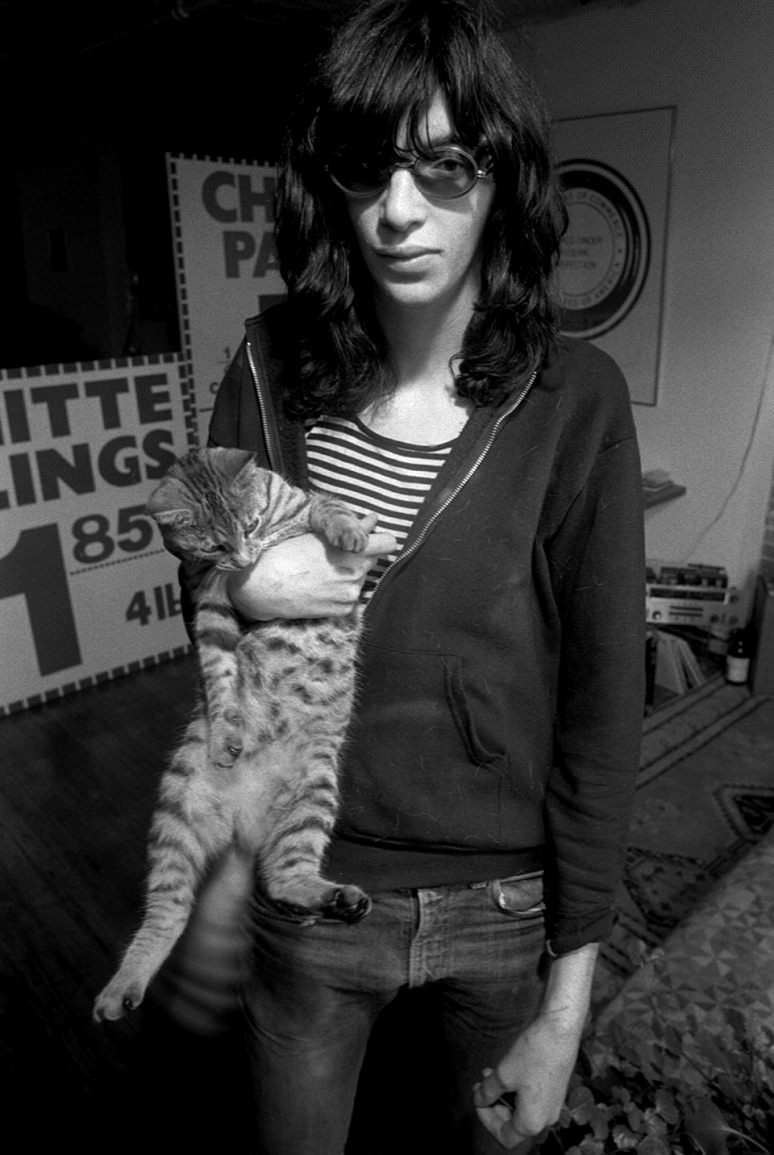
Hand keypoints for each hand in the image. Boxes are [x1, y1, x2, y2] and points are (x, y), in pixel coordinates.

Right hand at [228, 512, 396, 619]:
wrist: (264, 585)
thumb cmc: (286, 552)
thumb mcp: (318, 534)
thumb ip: (351, 527)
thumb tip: (373, 519)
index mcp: (353, 549)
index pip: (387, 543)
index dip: (379, 540)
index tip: (371, 540)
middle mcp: (357, 572)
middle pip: (371, 561)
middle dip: (359, 557)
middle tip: (334, 555)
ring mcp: (351, 593)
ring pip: (359, 580)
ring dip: (348, 575)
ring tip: (321, 572)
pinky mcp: (343, 610)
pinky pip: (349, 598)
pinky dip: (339, 593)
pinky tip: (320, 587)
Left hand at [473, 1011, 583, 1148]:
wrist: (559, 1032)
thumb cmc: (533, 1054)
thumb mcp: (503, 1074)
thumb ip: (487, 1092)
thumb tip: (479, 1099)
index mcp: (532, 1122)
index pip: (504, 1136)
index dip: (486, 1120)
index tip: (478, 1099)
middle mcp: (546, 1119)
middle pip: (513, 1125)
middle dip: (494, 1106)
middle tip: (481, 1086)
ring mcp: (553, 1106)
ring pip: (521, 1110)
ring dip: (503, 1095)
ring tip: (490, 1074)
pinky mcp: (555, 1092)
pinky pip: (532, 1099)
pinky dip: (516, 1090)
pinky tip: (507, 1071)